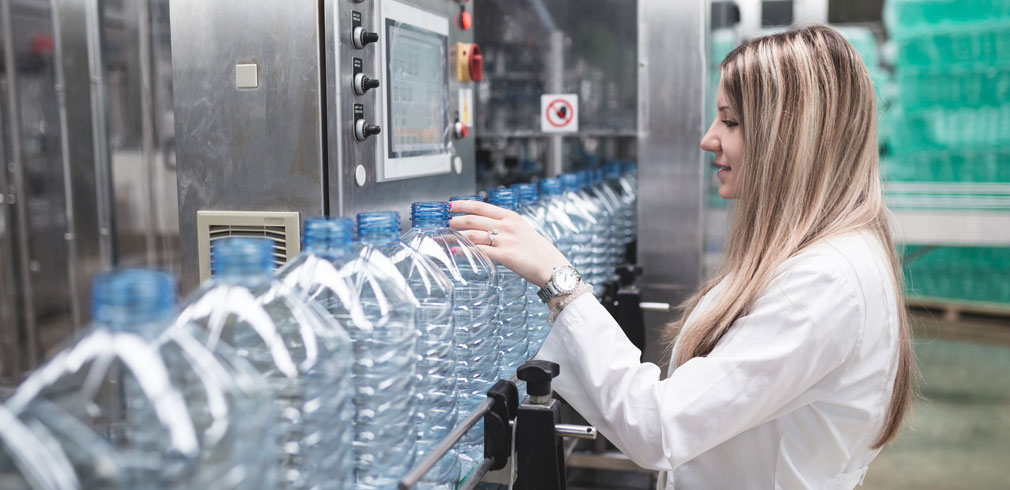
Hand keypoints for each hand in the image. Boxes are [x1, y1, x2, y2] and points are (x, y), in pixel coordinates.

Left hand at [448, 200, 570, 286]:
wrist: (552, 266)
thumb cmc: (538, 251)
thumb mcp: (523, 230)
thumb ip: (505, 225)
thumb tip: (485, 225)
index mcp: (511, 217)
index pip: (481, 206)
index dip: (462, 204)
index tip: (450, 205)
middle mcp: (507, 226)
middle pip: (473, 219)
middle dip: (455, 220)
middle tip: (445, 223)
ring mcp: (506, 240)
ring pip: (473, 234)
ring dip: (455, 236)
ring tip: (445, 237)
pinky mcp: (505, 255)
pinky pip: (479, 251)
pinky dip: (463, 251)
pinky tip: (454, 251)